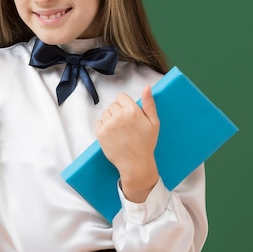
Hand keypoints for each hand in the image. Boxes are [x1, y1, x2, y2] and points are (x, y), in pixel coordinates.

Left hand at [95, 86, 159, 202]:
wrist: (136, 164)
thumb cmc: (146, 143)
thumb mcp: (153, 123)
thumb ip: (149, 103)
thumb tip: (147, 87)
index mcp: (132, 110)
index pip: (121, 97)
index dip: (126, 106)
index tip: (130, 116)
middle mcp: (119, 115)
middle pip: (113, 105)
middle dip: (119, 112)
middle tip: (126, 126)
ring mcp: (108, 124)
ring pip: (106, 113)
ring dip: (111, 119)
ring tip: (120, 132)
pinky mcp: (100, 133)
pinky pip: (99, 122)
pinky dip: (104, 127)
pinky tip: (113, 135)